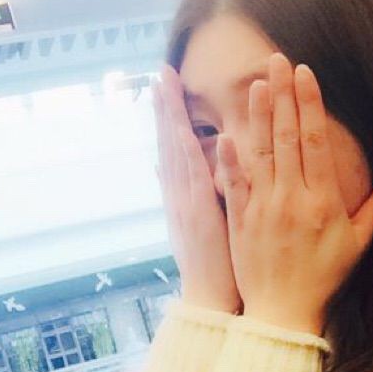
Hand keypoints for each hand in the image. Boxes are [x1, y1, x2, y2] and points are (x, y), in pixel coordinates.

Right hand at [152, 64, 241, 313]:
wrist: (208, 298)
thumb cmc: (212, 263)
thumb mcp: (195, 225)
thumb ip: (184, 195)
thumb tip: (169, 169)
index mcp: (181, 196)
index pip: (173, 149)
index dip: (168, 117)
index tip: (166, 88)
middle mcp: (177, 194)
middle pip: (168, 142)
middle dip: (164, 107)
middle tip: (160, 72)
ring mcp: (184, 203)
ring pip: (174, 152)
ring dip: (168, 118)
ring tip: (163, 84)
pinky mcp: (196, 214)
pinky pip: (191, 177)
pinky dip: (183, 152)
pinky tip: (178, 127)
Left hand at [217, 52, 372, 335]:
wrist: (283, 312)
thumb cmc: (323, 278)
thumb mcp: (356, 245)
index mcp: (322, 201)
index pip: (317, 142)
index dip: (311, 104)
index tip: (306, 73)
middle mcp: (292, 198)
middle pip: (287, 138)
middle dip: (284, 95)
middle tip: (278, 59)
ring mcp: (263, 208)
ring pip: (260, 154)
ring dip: (258, 116)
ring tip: (256, 82)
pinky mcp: (240, 220)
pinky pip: (234, 184)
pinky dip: (229, 159)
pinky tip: (226, 132)